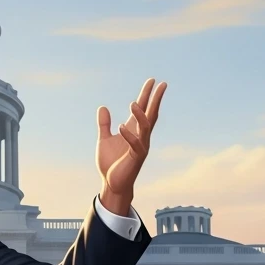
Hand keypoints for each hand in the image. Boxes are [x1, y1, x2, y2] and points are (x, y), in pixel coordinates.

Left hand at [96, 78, 166, 210]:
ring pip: (146, 127)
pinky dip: (129, 135)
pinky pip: (135, 144)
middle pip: (151, 114)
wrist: (111, 183)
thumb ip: (104, 124)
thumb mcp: (104, 140)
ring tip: (132, 103)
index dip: (147, 95)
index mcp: (133, 131)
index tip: (152, 81)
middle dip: (156, 99)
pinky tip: (121, 126)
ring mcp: (140, 147)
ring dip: (140, 115)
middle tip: (162, 84)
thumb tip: (102, 107)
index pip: (143, 109)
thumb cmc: (111, 163)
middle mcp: (141, 137)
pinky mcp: (136, 158)